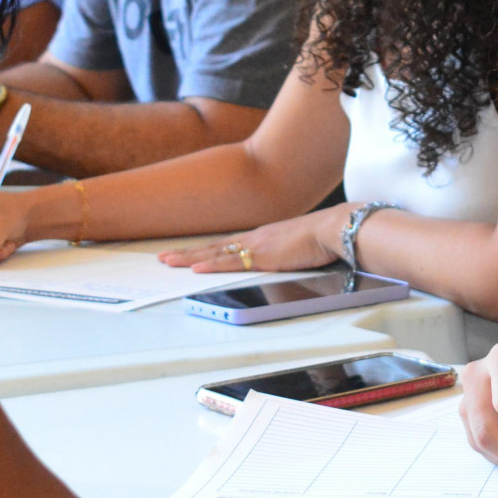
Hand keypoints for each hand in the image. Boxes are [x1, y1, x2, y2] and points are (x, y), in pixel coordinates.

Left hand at [159, 204, 349, 272]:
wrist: (333, 228)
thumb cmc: (323, 237)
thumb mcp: (299, 247)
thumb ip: (286, 254)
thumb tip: (285, 262)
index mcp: (262, 237)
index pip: (226, 245)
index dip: (204, 251)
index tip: (187, 254)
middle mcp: (254, 238)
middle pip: (213, 248)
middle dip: (187, 253)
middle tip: (164, 257)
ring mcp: (256, 246)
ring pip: (214, 255)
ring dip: (189, 259)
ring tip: (168, 262)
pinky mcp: (262, 256)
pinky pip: (230, 264)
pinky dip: (210, 267)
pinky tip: (194, 269)